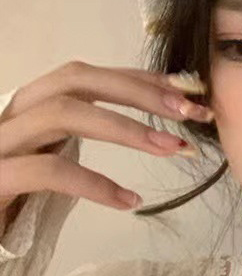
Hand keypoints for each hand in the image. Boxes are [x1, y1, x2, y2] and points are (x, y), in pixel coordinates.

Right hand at [0, 61, 212, 221]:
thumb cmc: (13, 200)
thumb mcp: (52, 158)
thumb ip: (84, 134)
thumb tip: (155, 126)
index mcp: (27, 106)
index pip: (86, 75)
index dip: (139, 78)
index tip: (188, 91)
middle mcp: (8, 114)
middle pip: (75, 80)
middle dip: (139, 91)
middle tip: (191, 111)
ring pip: (62, 113)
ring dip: (127, 128)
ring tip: (174, 148)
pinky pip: (46, 171)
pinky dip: (94, 183)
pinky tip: (130, 200)